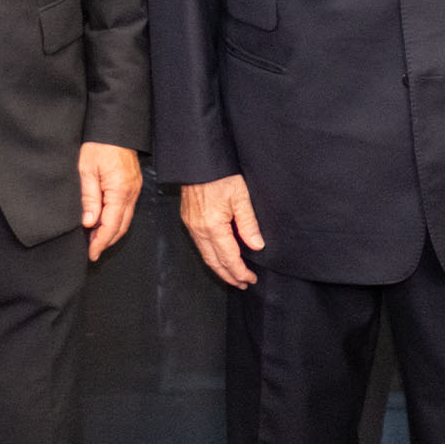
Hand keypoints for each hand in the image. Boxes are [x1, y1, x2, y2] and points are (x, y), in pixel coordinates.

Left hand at [78, 143, 141, 261]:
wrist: (115, 126)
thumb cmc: (99, 145)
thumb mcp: (87, 170)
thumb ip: (89, 198)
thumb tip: (90, 223)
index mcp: (119, 191)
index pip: (111, 225)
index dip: (101, 242)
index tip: (91, 254)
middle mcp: (131, 193)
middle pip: (121, 226)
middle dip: (107, 241)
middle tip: (92, 251)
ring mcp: (135, 189)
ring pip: (125, 219)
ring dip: (111, 231)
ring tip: (95, 239)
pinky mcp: (134, 185)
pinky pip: (127, 209)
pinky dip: (116, 220)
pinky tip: (104, 221)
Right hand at [178, 174, 263, 288]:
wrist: (197, 159)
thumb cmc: (220, 174)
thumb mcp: (240, 196)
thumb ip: (248, 224)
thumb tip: (256, 246)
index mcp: (212, 227)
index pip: (229, 258)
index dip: (240, 271)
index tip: (250, 279)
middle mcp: (198, 230)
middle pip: (214, 262)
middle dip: (229, 276)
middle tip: (242, 284)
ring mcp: (191, 225)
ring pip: (205, 255)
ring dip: (219, 268)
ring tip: (233, 275)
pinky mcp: (188, 219)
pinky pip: (199, 245)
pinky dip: (211, 256)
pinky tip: (219, 256)